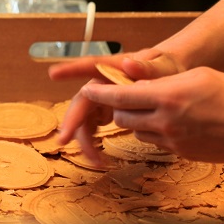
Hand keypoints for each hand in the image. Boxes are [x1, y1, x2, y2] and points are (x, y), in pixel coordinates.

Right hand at [50, 48, 185, 164]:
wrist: (170, 79)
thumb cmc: (166, 68)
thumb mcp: (163, 66)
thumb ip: (149, 67)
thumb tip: (129, 63)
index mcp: (113, 69)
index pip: (89, 66)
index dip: (71, 70)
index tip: (53, 74)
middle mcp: (102, 84)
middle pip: (82, 102)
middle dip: (71, 122)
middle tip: (63, 141)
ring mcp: (103, 99)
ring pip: (85, 118)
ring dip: (84, 139)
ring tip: (94, 160)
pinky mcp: (106, 111)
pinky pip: (93, 126)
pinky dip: (94, 141)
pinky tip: (99, 157)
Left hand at [78, 67, 223, 162]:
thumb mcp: (197, 75)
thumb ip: (161, 79)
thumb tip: (134, 80)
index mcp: (167, 96)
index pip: (119, 96)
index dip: (99, 93)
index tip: (87, 89)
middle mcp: (165, 121)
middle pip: (121, 117)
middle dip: (117, 107)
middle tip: (124, 98)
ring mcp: (172, 140)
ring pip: (136, 131)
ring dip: (136, 120)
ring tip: (152, 110)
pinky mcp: (180, 153)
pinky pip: (155, 142)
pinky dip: (154, 132)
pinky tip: (170, 123)